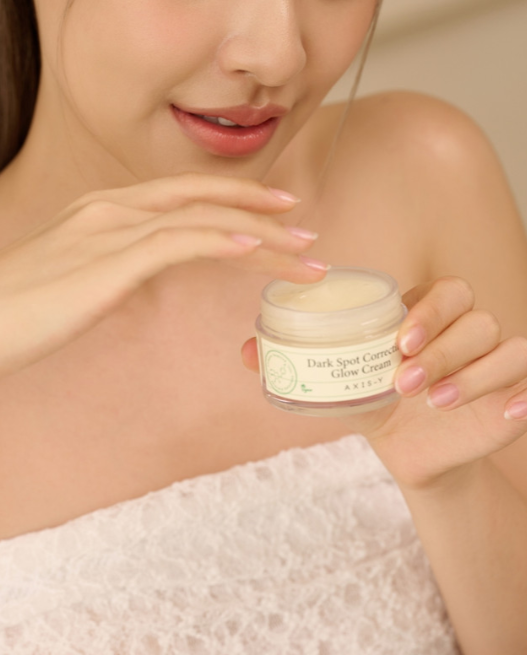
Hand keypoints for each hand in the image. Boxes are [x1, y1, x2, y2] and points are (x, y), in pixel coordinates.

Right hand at [0, 174, 326, 396]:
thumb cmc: (3, 315)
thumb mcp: (66, 284)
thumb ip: (105, 273)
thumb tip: (133, 282)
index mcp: (100, 212)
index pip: (181, 194)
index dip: (233, 199)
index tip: (276, 213)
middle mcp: (109, 210)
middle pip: (202, 197)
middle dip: (262, 209)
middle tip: (308, 226)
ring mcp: (107, 232)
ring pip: (204, 219)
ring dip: (263, 235)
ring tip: (306, 253)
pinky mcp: (106, 264)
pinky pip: (178, 243)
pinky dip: (224, 240)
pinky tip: (257, 249)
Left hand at [241, 275, 526, 489]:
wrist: (409, 453)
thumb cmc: (374, 402)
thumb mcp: (337, 383)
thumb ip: (295, 361)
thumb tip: (242, 350)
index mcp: (429, 312)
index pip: (446, 289)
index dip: (429, 309)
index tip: (399, 341)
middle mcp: (467, 328)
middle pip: (475, 314)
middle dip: (443, 343)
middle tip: (405, 377)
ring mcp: (495, 358)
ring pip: (504, 344)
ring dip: (471, 371)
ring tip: (433, 401)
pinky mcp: (514, 393)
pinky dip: (519, 393)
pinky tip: (500, 414)